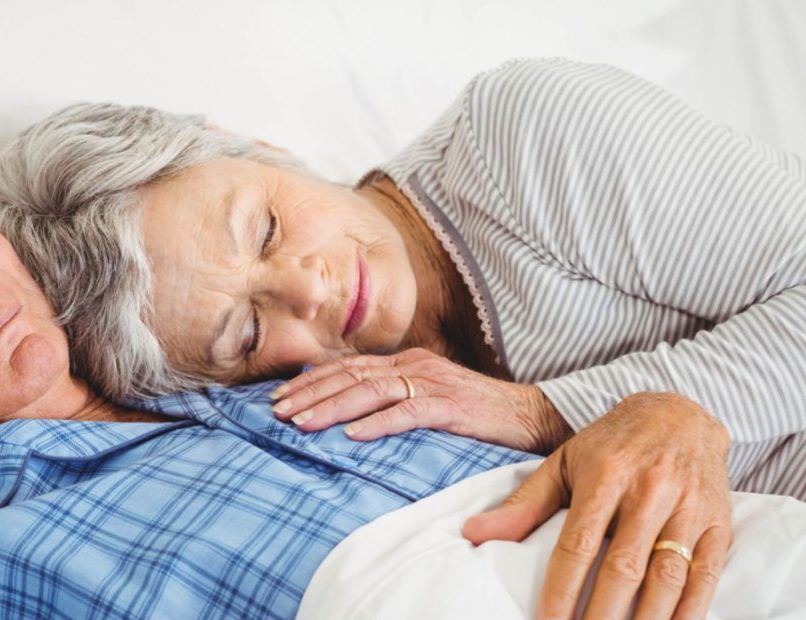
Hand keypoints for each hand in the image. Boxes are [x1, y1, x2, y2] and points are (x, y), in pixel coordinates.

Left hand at [270, 348, 571, 452]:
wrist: (530, 415)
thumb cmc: (475, 412)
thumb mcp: (427, 398)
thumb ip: (392, 400)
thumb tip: (349, 416)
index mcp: (405, 362)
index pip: (347, 366)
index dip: (310, 380)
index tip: (278, 396)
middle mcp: (414, 366)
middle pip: (350, 375)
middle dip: (309, 393)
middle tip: (276, 412)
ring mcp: (432, 383)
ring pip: (371, 391)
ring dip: (332, 407)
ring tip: (302, 424)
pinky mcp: (451, 406)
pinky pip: (409, 412)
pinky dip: (379, 423)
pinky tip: (354, 437)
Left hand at [462, 392, 732, 618]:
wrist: (680, 413)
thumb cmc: (610, 445)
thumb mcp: (562, 463)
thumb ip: (523, 504)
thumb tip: (473, 534)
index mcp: (605, 475)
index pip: (578, 544)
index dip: (561, 589)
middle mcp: (650, 491)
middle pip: (623, 568)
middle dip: (601, 615)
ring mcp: (689, 508)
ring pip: (667, 577)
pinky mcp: (719, 523)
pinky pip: (706, 575)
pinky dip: (689, 610)